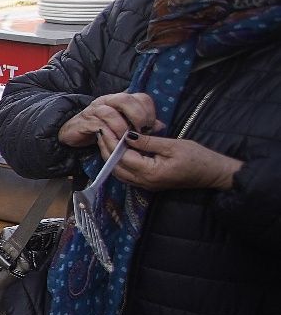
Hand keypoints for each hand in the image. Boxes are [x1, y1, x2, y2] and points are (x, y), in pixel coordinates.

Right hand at [58, 93, 159, 148]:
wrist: (74, 133)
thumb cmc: (102, 129)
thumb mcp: (125, 126)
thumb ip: (141, 124)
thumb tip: (160, 126)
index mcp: (121, 100)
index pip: (140, 97)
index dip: (149, 111)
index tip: (151, 127)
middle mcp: (108, 101)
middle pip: (125, 99)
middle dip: (137, 116)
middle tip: (141, 131)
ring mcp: (95, 110)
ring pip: (110, 111)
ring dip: (122, 126)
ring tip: (127, 138)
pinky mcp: (85, 121)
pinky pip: (98, 124)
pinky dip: (108, 132)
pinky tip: (114, 140)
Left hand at [111, 133, 241, 191]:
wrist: (213, 173)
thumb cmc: (197, 157)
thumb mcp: (173, 145)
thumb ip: (149, 142)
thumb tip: (127, 135)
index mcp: (150, 173)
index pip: (122, 157)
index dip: (112, 142)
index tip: (105, 128)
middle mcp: (144, 182)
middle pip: (116, 167)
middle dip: (106, 150)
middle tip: (101, 132)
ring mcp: (146, 185)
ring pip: (119, 172)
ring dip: (110, 157)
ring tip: (106, 139)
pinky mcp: (149, 184)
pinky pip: (127, 175)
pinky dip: (119, 163)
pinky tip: (117, 151)